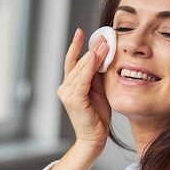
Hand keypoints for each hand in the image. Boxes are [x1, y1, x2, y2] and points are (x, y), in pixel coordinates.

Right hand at [58, 28, 111, 150]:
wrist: (94, 138)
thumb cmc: (97, 116)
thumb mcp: (98, 90)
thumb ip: (97, 75)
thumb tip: (102, 56)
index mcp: (69, 86)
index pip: (73, 62)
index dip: (76, 46)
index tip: (81, 32)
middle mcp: (65, 88)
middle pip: (78, 63)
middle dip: (92, 48)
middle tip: (104, 36)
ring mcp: (68, 94)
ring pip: (81, 69)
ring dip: (93, 55)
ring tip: (104, 43)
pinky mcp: (75, 101)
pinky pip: (83, 80)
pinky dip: (89, 68)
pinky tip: (95, 57)